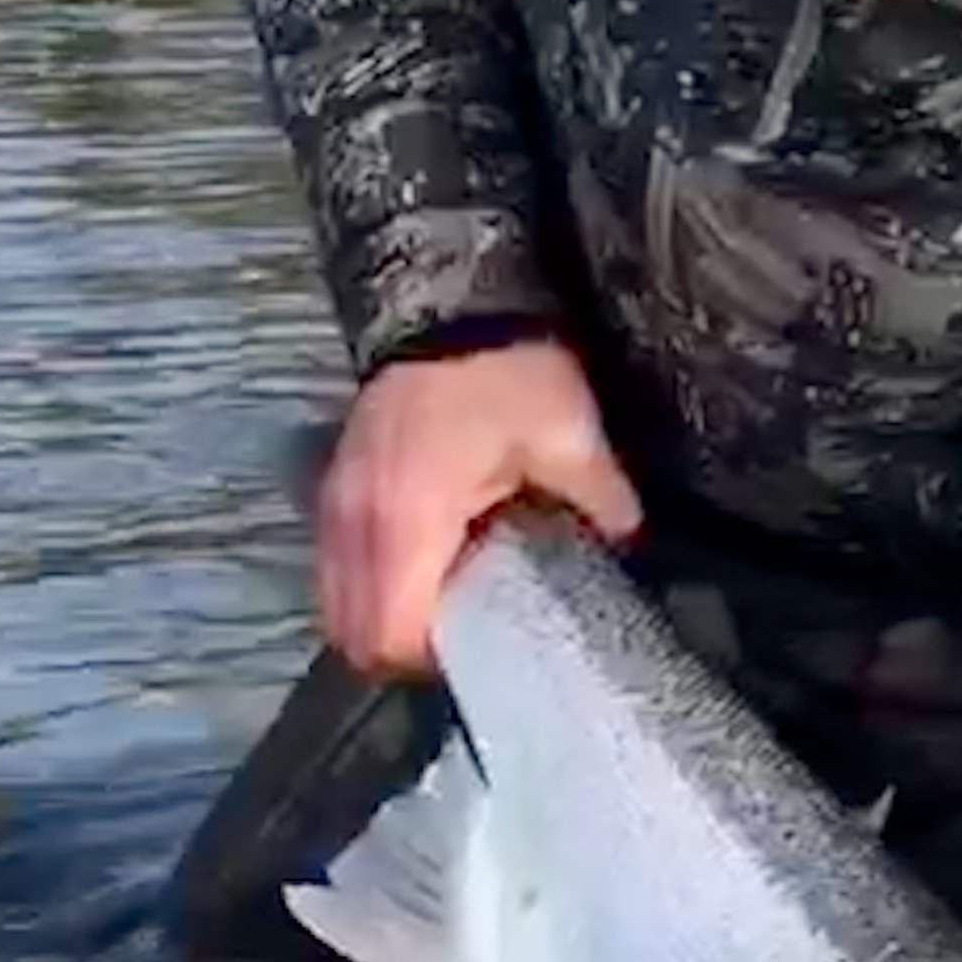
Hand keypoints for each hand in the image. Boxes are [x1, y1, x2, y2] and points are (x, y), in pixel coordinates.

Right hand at [317, 336, 643, 675]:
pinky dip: (363, 585)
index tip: (482, 652)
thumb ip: (602, 502)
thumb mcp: (569, 436)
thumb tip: (629, 546)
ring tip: (441, 610)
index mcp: (411, 519)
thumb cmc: (507, 373)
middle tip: (465, 641)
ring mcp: (335, 504)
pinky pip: (332, 565)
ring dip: (378, 620)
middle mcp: (357, 520)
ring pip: (332, 601)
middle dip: (401, 652)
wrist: (447, 302)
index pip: (393, 631)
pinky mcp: (333, 487)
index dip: (432, 659)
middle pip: (352, 631)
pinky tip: (416, 570)